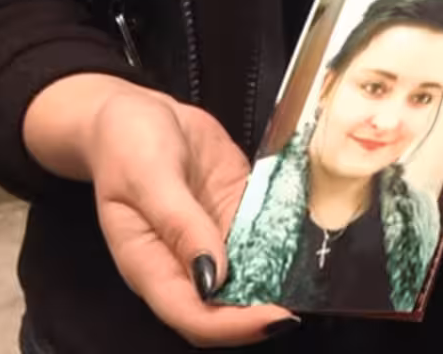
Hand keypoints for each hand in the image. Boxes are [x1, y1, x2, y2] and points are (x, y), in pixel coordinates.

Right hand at [24, 74, 296, 346]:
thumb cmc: (126, 144)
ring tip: (315, 279)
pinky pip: (263, 242)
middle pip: (225, 311)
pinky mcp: (235, 219)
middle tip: (305, 299)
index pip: (192, 316)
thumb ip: (179, 225)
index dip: (233, 327)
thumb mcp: (147, 176)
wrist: (137, 115)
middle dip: (262, 313)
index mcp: (150, 264)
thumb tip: (213, 280)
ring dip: (280, 283)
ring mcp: (214, 243)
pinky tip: (309, 241)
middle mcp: (184, 264)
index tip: (276, 316)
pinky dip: (286, 247)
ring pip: (250, 281)